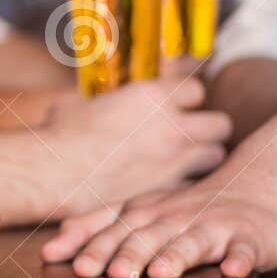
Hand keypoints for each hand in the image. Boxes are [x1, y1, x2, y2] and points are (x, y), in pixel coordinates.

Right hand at [40, 76, 229, 217]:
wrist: (55, 171)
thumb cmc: (61, 133)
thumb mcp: (81, 101)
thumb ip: (104, 100)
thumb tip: (97, 99)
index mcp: (153, 95)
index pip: (197, 88)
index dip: (187, 96)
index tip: (175, 102)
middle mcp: (172, 125)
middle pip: (221, 123)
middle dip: (208, 127)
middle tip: (190, 131)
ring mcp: (173, 160)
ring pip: (216, 155)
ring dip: (204, 155)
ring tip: (185, 157)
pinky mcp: (166, 189)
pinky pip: (194, 184)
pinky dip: (186, 182)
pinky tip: (168, 181)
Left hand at [40, 169, 276, 277]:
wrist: (252, 189)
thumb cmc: (183, 208)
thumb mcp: (134, 212)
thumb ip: (92, 229)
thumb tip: (48, 252)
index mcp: (143, 214)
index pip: (114, 231)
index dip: (95, 249)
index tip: (75, 267)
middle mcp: (173, 218)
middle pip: (148, 237)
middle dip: (130, 254)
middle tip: (115, 273)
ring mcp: (212, 227)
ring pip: (191, 243)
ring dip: (175, 257)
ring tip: (161, 271)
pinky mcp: (247, 240)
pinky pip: (244, 250)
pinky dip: (240, 260)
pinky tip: (233, 270)